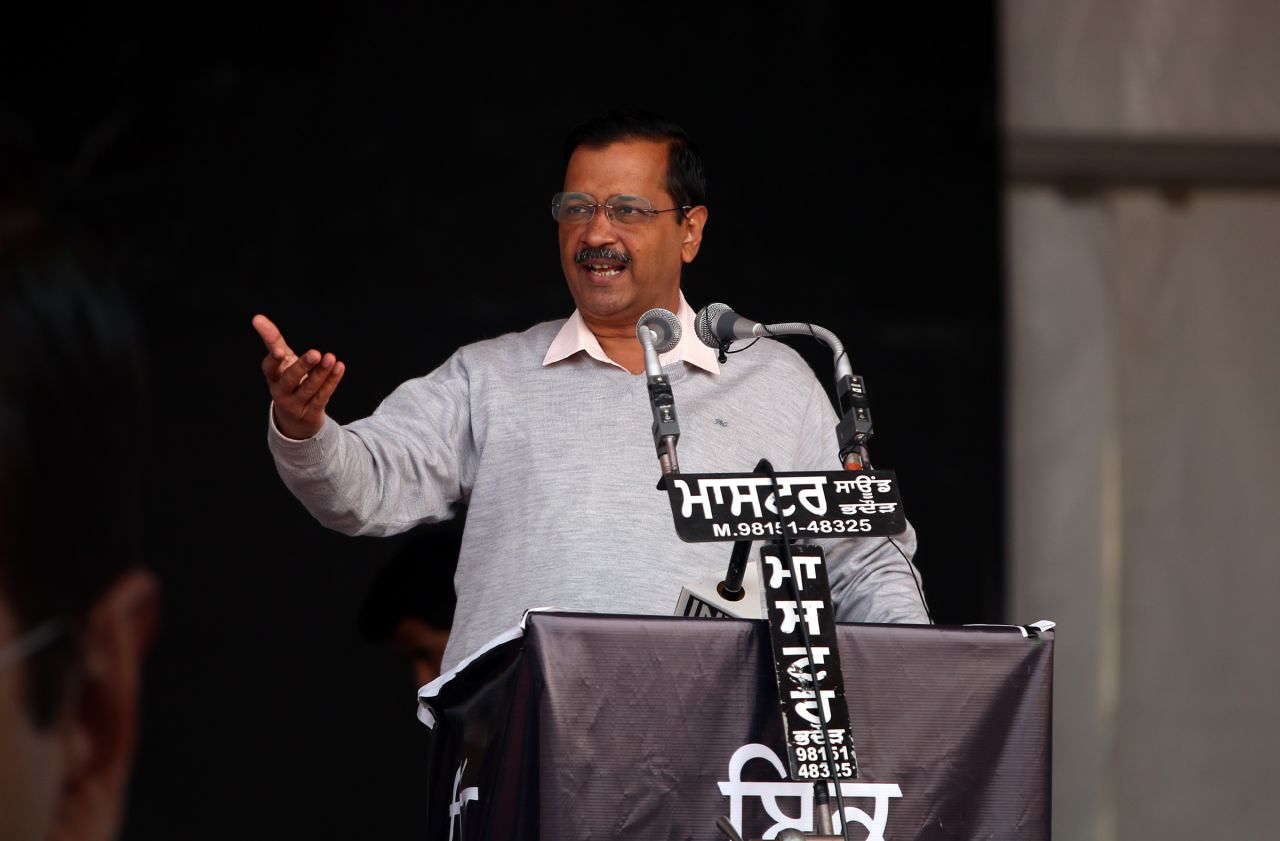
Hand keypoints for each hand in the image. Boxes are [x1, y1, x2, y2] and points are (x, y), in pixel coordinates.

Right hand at [252, 314, 345, 439]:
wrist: (296, 418)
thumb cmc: (288, 380)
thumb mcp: (280, 361)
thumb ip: (272, 339)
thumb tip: (257, 317)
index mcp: (273, 377)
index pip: (269, 368)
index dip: (274, 360)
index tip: (279, 350)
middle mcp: (281, 392)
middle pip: (290, 380)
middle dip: (302, 366)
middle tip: (315, 353)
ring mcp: (296, 404)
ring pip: (309, 388)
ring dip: (321, 373)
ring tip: (331, 357)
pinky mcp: (311, 412)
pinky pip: (322, 396)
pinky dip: (331, 381)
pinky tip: (339, 367)